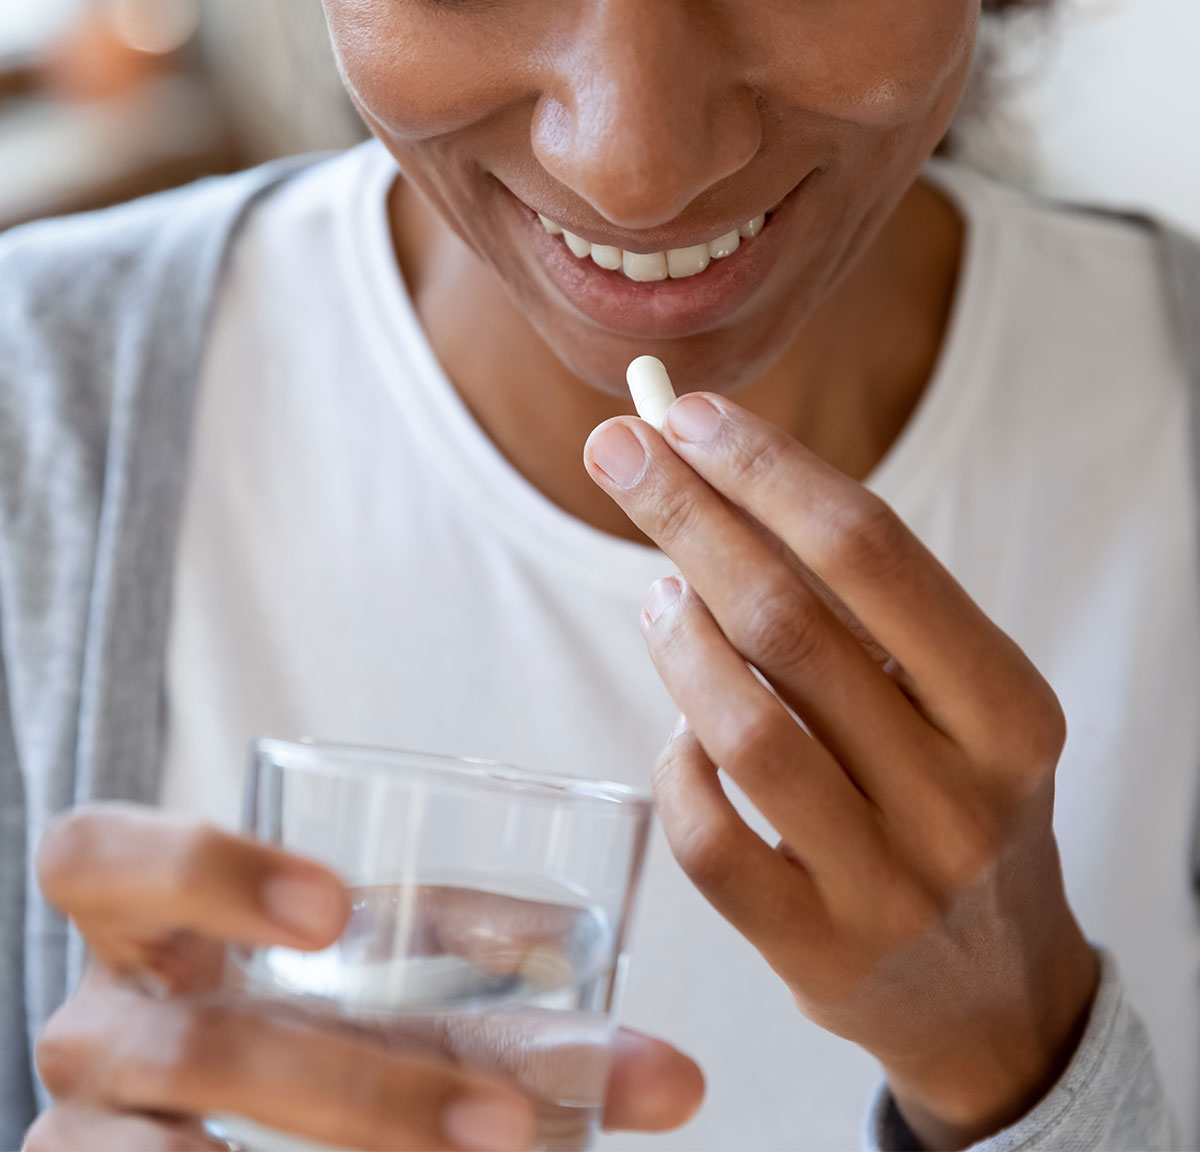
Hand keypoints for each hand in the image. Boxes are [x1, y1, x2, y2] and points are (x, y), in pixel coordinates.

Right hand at [27, 804, 702, 1151]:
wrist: (226, 1115)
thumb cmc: (320, 1013)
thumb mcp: (396, 988)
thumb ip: (513, 998)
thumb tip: (680, 1078)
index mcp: (146, 916)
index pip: (100, 855)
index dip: (199, 868)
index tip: (332, 908)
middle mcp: (97, 1020)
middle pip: (182, 1038)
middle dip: (355, 1083)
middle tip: (503, 1119)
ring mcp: (84, 1128)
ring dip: (356, 1146)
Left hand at [584, 394, 1098, 1149]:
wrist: (996, 988)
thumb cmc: (955, 801)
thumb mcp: (956, 702)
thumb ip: (859, 609)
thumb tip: (716, 483)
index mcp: (1008, 707)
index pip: (870, 551)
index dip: (765, 472)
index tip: (685, 416)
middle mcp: (961, 792)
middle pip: (789, 620)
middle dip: (688, 516)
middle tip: (617, 450)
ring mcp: (890, 881)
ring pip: (743, 729)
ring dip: (677, 637)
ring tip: (656, 593)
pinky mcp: (818, 950)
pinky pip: (710, 839)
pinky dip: (676, 763)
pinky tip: (678, 729)